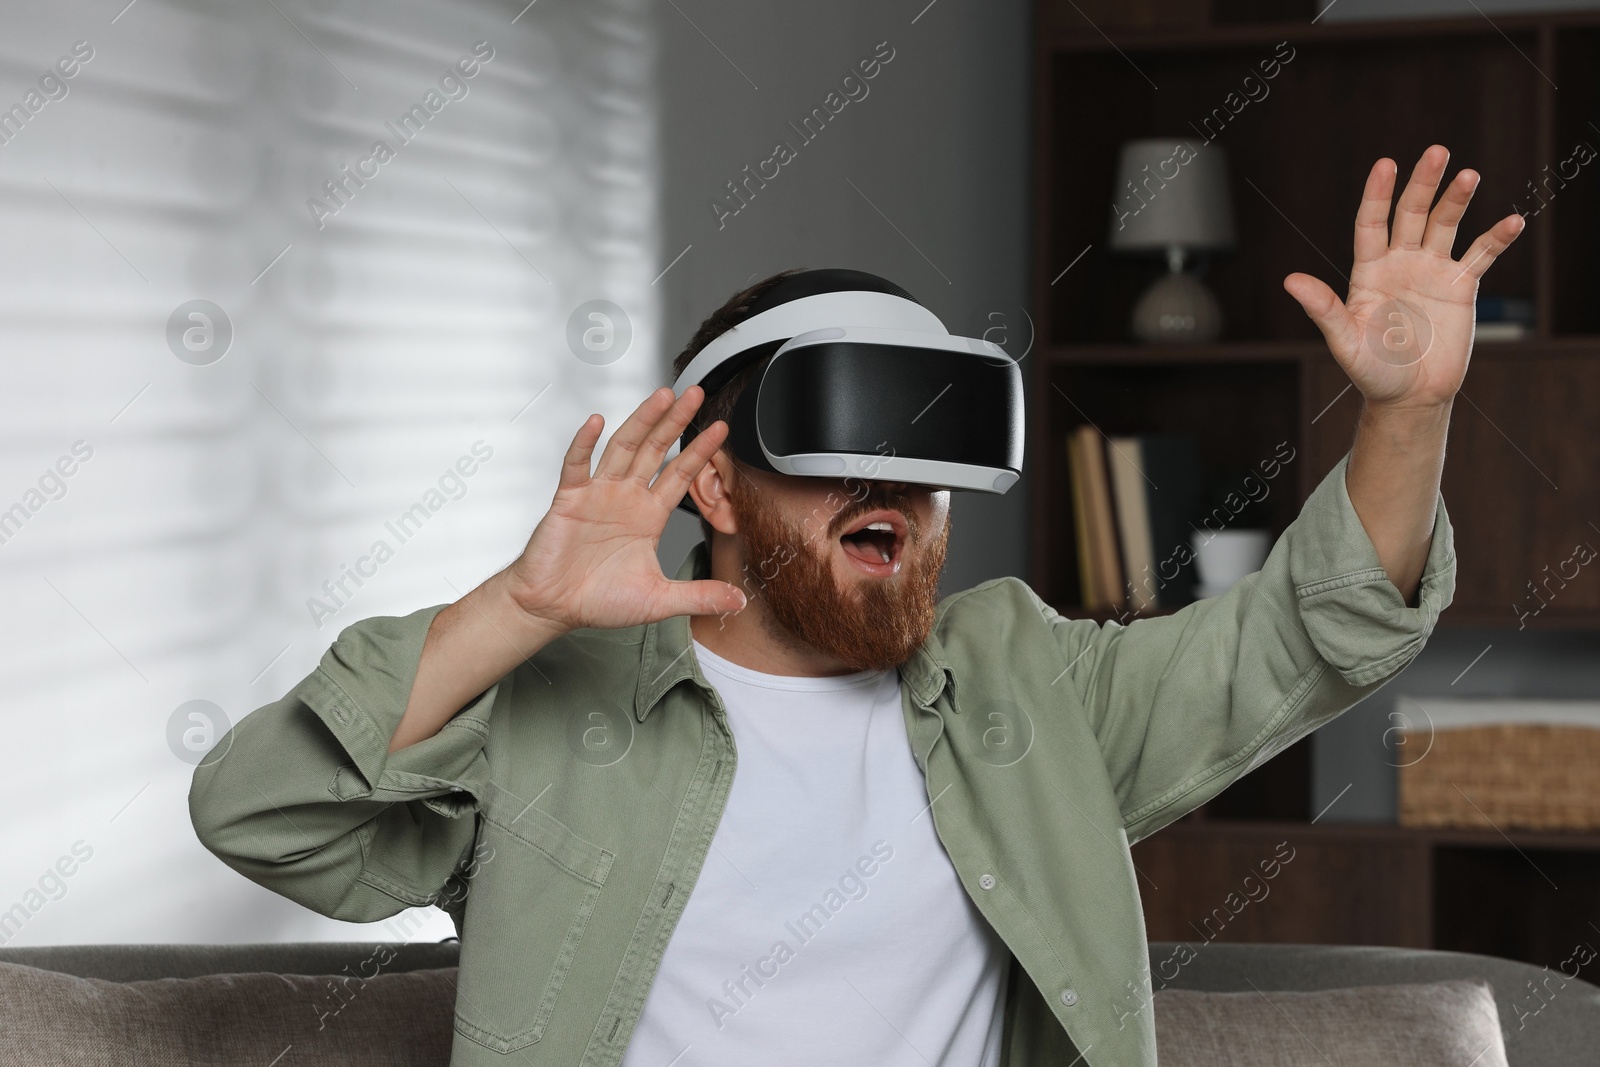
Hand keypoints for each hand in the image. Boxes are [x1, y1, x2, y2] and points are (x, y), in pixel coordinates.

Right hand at [504, 386, 745, 631]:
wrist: (554, 607)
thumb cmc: (599, 600)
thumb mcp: (659, 599)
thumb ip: (699, 596)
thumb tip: (738, 602)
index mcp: (649, 516)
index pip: (681, 475)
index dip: (700, 452)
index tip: (720, 429)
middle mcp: (626, 498)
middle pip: (656, 450)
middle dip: (675, 422)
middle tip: (695, 393)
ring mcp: (598, 494)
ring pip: (623, 448)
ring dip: (641, 421)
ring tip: (661, 397)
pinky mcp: (569, 499)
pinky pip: (577, 466)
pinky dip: (584, 444)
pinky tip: (595, 423)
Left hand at [1283, 144, 1525, 410]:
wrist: (1410, 396)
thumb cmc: (1371, 371)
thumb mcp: (1345, 341)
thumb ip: (1323, 309)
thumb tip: (1289, 281)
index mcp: (1368, 271)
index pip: (1371, 223)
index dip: (1378, 194)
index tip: (1386, 163)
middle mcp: (1400, 263)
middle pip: (1411, 214)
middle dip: (1423, 183)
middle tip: (1436, 152)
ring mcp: (1432, 272)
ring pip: (1445, 226)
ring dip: (1457, 200)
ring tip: (1469, 175)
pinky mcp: (1460, 287)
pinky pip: (1481, 256)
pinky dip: (1496, 239)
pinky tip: (1513, 221)